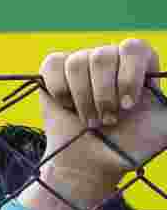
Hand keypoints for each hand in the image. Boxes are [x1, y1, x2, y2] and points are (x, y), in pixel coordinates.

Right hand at [20, 39, 166, 209]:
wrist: (92, 160)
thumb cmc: (130, 145)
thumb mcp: (163, 128)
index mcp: (138, 65)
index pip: (134, 48)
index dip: (129, 76)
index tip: (128, 106)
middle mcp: (109, 57)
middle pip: (101, 56)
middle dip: (104, 96)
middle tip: (109, 121)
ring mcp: (80, 60)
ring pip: (76, 63)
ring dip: (83, 100)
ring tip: (91, 121)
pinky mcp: (55, 68)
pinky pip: (54, 66)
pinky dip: (61, 92)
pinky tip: (69, 108)